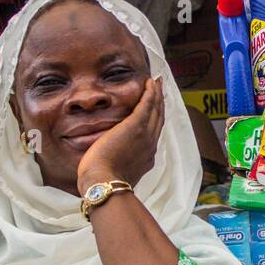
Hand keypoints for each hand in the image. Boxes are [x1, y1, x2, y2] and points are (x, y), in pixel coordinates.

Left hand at [76, 77, 164, 191]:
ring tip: (156, 82)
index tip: (155, 109)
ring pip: (155, 110)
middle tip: (160, 89)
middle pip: (158, 119)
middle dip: (160, 103)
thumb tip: (112, 160)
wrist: (104, 182)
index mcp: (146, 157)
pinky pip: (147, 105)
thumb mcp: (117, 173)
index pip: (154, 134)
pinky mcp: (136, 126)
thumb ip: (120, 164)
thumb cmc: (104, 181)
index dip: (156, 119)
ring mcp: (145, 135)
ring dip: (157, 94)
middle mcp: (150, 145)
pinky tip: (150, 83)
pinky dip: (151, 93)